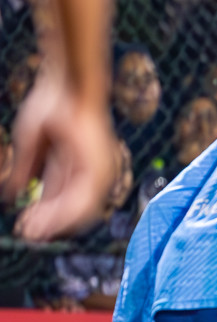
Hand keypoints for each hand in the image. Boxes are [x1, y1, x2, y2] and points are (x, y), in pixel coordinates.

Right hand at [4, 73, 118, 240]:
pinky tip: (45, 223)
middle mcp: (93, 172)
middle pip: (72, 207)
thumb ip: (27, 168)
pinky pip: (83, 201)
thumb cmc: (52, 106)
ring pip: (78, 209)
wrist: (69, 87)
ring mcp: (99, 172)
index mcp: (79, 164)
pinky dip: (63, 214)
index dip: (44, 212)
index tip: (25, 225)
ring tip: (33, 233)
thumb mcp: (32, 142)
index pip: (62, 196)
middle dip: (48, 223)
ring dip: (54, 223)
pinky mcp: (99, 171)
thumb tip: (12, 194)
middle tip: (27, 235)